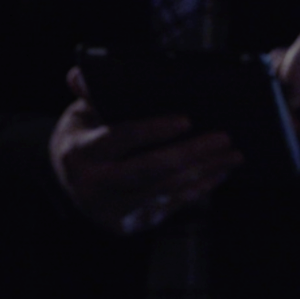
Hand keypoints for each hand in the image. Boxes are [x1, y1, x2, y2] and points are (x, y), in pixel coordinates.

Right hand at [49, 68, 240, 234]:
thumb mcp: (81, 113)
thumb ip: (89, 95)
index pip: (119, 138)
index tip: (186, 120)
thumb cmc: (84, 135)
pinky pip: (169, 207)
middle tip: (224, 137)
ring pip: (164, 191)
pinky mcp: (129, 225)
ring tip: (232, 154)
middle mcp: (92, 187)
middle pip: (148, 170)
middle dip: (190, 153)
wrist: (67, 179)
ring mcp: (111, 211)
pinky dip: (197, 190)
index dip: (152, 130)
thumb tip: (81, 73)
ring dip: (203, 172)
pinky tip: (218, 173)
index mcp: (78, 153)